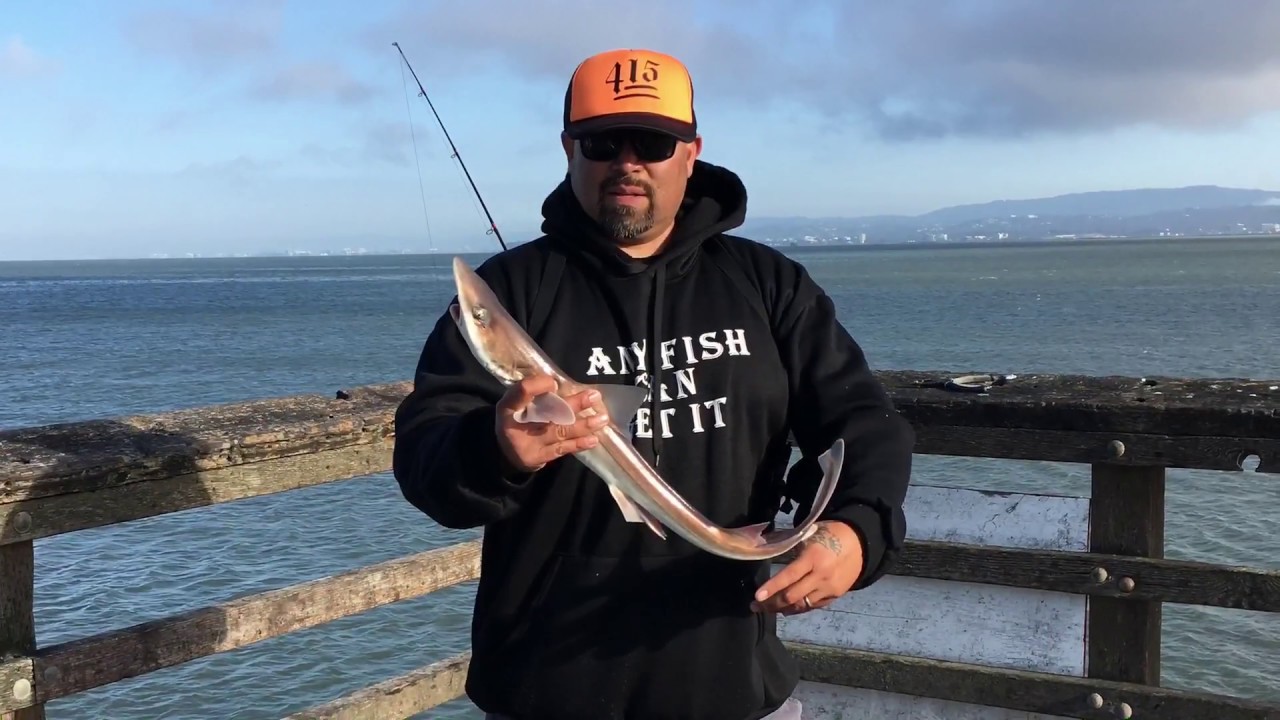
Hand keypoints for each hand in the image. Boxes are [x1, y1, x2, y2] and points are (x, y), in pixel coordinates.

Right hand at [495, 375, 609, 473]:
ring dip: (583, 425)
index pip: (521, 392)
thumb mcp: (518, 403)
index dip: (537, 386)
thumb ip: (536, 393)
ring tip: (602, 419)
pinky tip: (593, 439)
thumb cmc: (518, 419)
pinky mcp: (538, 458)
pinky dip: (578, 443)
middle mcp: (516, 425)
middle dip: (573, 405)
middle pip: (547, 412)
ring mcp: (528, 443)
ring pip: (559, 431)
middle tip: (593, 396)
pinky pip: (562, 449)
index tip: (554, 383)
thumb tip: (562, 383)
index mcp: (509, 405)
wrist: (506, 452)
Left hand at [751, 520, 863, 614]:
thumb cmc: (831, 534)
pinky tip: (787, 608)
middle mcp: (821, 576)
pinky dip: (798, 608)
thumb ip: (792, 548)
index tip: (756, 597)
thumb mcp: (810, 535)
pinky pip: (813, 606)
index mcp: (813, 558)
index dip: (771, 588)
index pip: (788, 576)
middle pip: (792, 597)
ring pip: (802, 605)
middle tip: (755, 606)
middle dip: (771, 604)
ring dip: (783, 609)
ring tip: (767, 609)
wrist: (861, 543)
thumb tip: (768, 551)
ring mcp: (829, 588)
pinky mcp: (835, 596)